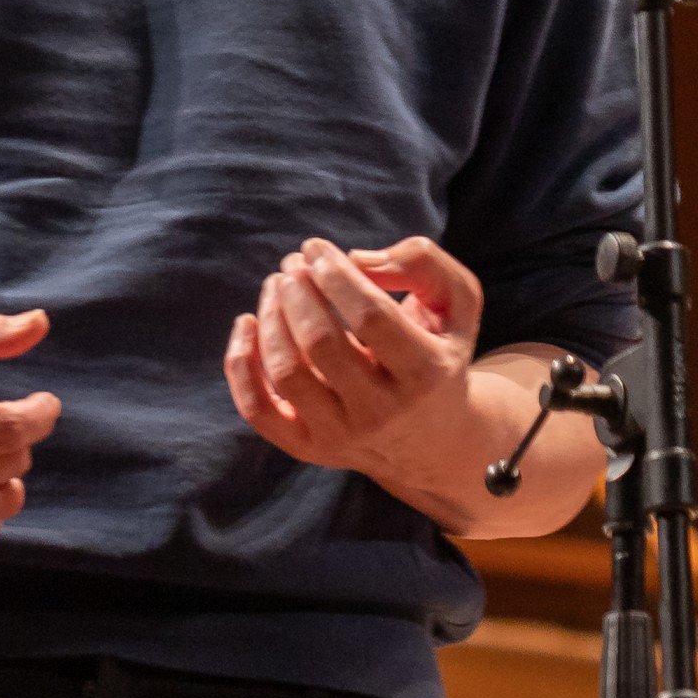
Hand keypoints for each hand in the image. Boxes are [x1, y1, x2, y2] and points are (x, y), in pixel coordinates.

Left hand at [220, 236, 484, 496]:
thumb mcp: (457, 303)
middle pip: (320, 343)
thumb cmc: (438, 352)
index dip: (334, 274)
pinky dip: (240, 364)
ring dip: (270, 316)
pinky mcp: (308, 449)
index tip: (315, 247)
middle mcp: (382, 412)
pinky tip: (248, 323)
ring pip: (286, 372)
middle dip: (297, 292)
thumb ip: (422, 263)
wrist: (432, 439)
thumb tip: (356, 261)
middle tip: (291, 265)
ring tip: (276, 285)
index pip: (369, 316)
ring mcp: (341, 436)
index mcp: (425, 373)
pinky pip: (257, 410)